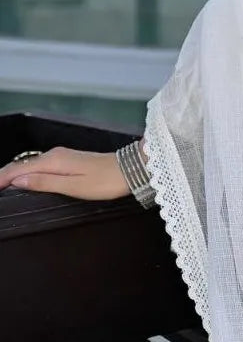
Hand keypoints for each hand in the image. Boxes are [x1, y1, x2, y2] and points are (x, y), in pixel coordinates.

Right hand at [0, 147, 130, 200]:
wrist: (131, 169)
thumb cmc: (105, 182)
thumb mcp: (75, 186)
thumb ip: (45, 183)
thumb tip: (17, 180)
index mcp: (53, 161)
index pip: (18, 169)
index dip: (1, 178)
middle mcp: (54, 155)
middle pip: (21, 164)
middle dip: (3, 175)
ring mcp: (62, 155)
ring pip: (30, 164)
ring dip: (13, 173)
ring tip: (2, 184)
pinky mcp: (69, 159)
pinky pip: (40, 165)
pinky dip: (26, 171)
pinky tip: (23, 179)